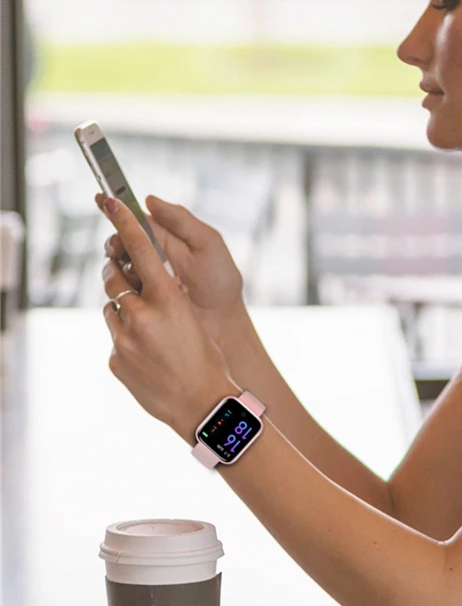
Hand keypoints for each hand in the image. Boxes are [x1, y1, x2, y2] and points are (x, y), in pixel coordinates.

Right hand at [97, 192, 243, 342]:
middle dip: (116, 242)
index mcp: (164, 236)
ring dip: (119, 264)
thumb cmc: (220, 279)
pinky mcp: (140, 298)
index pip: (135, 219)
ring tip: (134, 269)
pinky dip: (123, 285)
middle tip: (118, 247)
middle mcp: (150, 254)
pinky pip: (120, 288)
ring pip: (116, 265)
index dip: (117, 210)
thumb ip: (179, 219)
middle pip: (120, 242)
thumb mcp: (206, 242)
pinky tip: (139, 287)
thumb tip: (148, 199)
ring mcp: (143, 277)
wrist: (223, 318)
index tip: (103, 199)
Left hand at [100, 197, 240, 441]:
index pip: (140, 249)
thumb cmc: (208, 359)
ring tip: (147, 328)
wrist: (202, 404)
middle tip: (122, 271)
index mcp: (168, 299)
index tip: (109, 202)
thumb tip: (146, 287)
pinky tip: (148, 355)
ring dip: (123, 310)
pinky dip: (127, 340)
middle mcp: (141, 316)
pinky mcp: (115, 360)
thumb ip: (166, 299)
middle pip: (113, 277)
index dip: (123, 222)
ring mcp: (124, 340)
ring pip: (111, 309)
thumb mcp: (192, 319)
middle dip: (116, 271)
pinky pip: (115, 338)